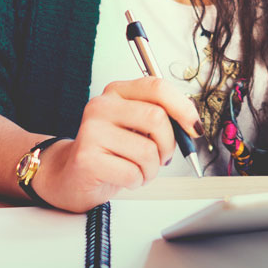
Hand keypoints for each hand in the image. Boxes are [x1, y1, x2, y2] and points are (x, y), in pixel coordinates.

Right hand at [35, 77, 199, 212]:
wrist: (73, 175)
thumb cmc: (111, 152)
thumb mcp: (137, 127)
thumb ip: (162, 119)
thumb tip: (191, 124)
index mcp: (117, 92)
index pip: (157, 87)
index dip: (183, 108)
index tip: (193, 128)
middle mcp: (101, 106)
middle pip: (156, 118)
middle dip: (168, 144)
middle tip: (161, 157)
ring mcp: (91, 131)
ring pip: (147, 151)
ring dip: (152, 169)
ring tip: (139, 170)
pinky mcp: (87, 158)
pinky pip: (132, 172)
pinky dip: (137, 181)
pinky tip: (125, 178)